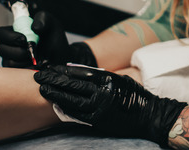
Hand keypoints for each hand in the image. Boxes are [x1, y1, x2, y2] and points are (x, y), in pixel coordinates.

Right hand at [0, 11, 95, 67]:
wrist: (62, 57)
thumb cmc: (54, 39)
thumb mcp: (51, 23)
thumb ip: (43, 19)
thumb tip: (34, 28)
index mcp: (13, 32)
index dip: (8, 37)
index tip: (24, 39)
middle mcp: (9, 47)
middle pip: (1, 49)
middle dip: (19, 50)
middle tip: (33, 50)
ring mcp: (11, 61)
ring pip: (8, 63)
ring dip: (24, 60)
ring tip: (37, 58)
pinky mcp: (16, 74)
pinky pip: (15, 74)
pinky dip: (27, 69)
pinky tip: (37, 66)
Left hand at [35, 65, 186, 145]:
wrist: (149, 115)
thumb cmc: (135, 96)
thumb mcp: (120, 79)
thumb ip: (101, 76)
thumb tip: (80, 72)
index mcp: (107, 79)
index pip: (80, 73)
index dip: (63, 70)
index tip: (51, 68)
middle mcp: (102, 92)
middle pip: (72, 85)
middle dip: (54, 80)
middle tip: (39, 76)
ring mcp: (100, 107)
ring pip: (72, 99)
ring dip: (56, 93)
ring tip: (43, 88)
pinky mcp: (99, 120)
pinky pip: (78, 114)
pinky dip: (66, 108)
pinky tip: (56, 104)